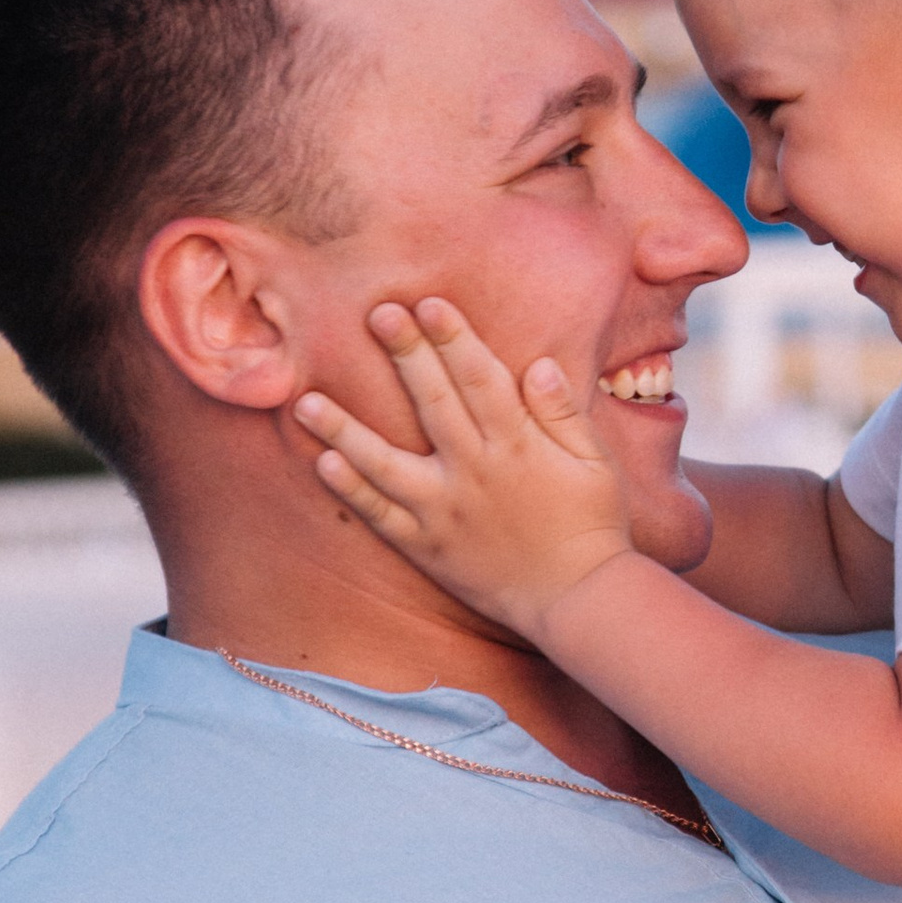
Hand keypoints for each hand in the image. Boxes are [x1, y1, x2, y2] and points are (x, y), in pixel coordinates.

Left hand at [295, 299, 633, 636]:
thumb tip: (537, 365)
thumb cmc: (593, 524)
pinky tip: (323, 462)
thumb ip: (563, 412)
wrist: (578, 598)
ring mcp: (445, 510)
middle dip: (406, 354)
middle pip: (434, 402)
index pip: (480, 377)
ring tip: (306, 401)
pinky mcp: (427, 545)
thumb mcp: (595, 463)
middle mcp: (475, 471)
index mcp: (518, 445)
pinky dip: (351, 490)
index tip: (428, 303)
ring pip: (385, 462)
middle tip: (376, 313)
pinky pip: (381, 515)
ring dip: (345, 429)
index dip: (453, 337)